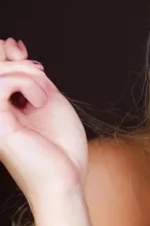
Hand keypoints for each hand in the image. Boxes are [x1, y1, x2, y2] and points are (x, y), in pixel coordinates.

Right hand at [0, 38, 87, 210]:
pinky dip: (26, 82)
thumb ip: (29, 75)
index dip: (4, 53)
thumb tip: (10, 44)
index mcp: (0, 108)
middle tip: (41, 76)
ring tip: (43, 93)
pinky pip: (0, 84)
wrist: (67, 180)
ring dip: (25, 72)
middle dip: (18, 62)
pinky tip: (39, 100)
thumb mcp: (49, 100)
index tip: (22, 51)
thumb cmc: (61, 149)